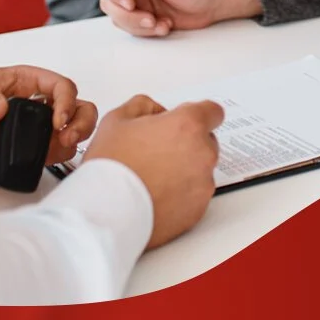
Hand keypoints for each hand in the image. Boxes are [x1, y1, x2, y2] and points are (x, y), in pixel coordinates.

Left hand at [0, 66, 97, 176]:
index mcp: (26, 82)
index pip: (61, 87)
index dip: (67, 102)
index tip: (57, 121)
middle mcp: (34, 106)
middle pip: (78, 110)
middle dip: (81, 124)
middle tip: (67, 138)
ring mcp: (30, 131)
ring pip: (67, 137)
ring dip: (63, 148)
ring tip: (40, 156)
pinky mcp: (19, 154)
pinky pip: (39, 161)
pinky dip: (29, 166)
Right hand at [83, 94, 223, 248]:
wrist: (106, 213)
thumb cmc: (111, 166)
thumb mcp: (117, 119)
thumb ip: (144, 106)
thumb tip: (157, 112)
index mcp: (187, 125)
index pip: (213, 112)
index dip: (200, 115)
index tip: (187, 121)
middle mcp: (202, 153)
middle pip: (207, 141)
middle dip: (188, 143)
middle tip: (158, 152)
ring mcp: (203, 183)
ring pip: (201, 169)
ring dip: (185, 169)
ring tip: (153, 177)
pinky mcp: (198, 210)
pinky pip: (195, 195)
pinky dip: (182, 194)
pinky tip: (157, 194)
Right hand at [97, 0, 259, 37]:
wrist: (216, 1)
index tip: (130, 2)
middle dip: (126, 13)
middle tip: (148, 19)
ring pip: (118, 15)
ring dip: (136, 24)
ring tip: (159, 24)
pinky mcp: (144, 13)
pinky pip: (131, 26)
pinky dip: (145, 30)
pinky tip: (165, 25)